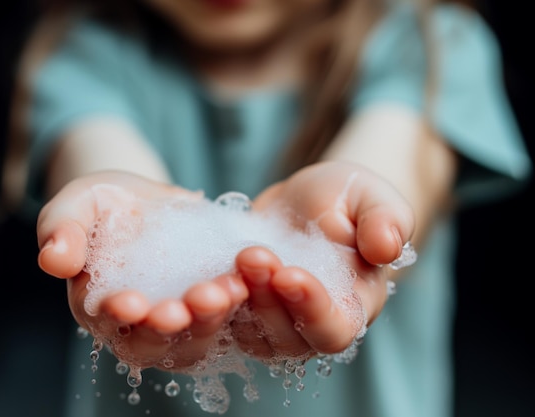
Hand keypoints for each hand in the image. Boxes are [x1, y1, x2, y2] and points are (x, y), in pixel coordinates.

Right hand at [36, 170, 248, 368]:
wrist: (149, 201)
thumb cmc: (107, 204)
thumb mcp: (80, 203)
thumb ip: (61, 227)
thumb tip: (51, 259)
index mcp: (98, 306)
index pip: (105, 324)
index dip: (116, 317)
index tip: (129, 303)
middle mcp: (137, 326)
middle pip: (152, 344)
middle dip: (168, 327)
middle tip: (184, 308)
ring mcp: (178, 324)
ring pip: (193, 341)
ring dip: (210, 321)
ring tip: (227, 291)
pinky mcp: (211, 312)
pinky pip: (227, 321)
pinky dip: (238, 308)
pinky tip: (247, 283)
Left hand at [230, 160, 414, 360]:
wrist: (302, 202)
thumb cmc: (344, 200)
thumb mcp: (371, 197)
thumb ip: (386, 220)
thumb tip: (388, 247)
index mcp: (355, 306)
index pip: (335, 328)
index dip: (312, 308)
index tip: (289, 273)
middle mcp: (313, 325)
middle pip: (288, 339)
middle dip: (267, 300)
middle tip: (251, 255)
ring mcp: (274, 324)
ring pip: (251, 335)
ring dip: (237, 302)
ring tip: (232, 258)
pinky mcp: (242, 313)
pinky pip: (223, 321)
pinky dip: (213, 303)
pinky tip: (206, 273)